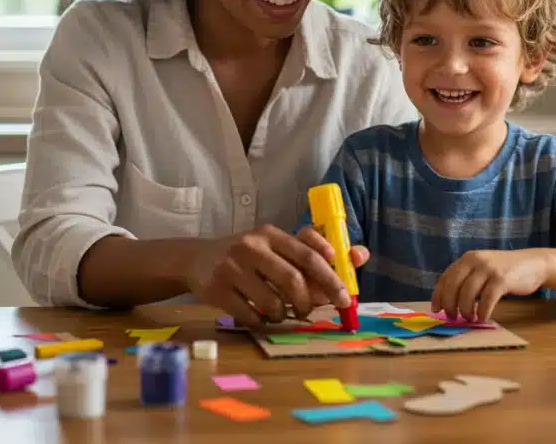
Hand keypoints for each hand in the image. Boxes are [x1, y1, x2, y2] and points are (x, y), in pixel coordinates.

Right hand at [183, 224, 355, 327]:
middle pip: (293, 280)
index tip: (343, 296)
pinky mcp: (216, 290)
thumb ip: (311, 255)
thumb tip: (358, 258)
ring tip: (280, 313)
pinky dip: (261, 322)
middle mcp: (251, 247)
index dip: (331, 277)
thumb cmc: (247, 256)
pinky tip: (259, 316)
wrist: (197, 260)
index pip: (309, 254)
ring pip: (272, 302)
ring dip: (283, 315)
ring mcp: (231, 268)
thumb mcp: (275, 248)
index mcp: (271, 234)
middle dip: (308, 302)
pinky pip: (250, 316)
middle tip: (310, 312)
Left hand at [432, 250, 546, 322]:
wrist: (533, 264)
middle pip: (453, 286)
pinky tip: (482, 318)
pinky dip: (481, 312)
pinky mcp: (502, 279)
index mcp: (467, 258)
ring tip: (469, 319)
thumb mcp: (482, 269)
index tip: (436, 310)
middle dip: (450, 305)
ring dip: (465, 310)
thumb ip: (467, 279)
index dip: (438, 295)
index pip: (446, 277)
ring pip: (467, 294)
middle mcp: (476, 260)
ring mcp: (489, 269)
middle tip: (452, 317)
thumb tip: (448, 302)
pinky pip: (486, 300)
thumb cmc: (505, 271)